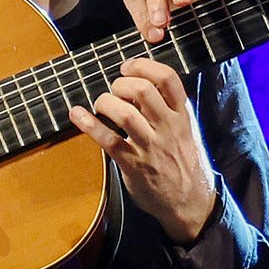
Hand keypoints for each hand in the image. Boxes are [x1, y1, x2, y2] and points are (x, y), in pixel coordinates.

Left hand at [67, 58, 217, 241]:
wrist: (191, 203)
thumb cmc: (183, 162)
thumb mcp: (186, 130)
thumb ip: (168, 108)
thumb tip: (138, 83)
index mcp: (182, 115)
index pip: (167, 78)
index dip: (143, 65)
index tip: (128, 67)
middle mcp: (167, 127)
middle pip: (142, 90)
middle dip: (120, 84)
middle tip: (114, 90)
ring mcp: (150, 146)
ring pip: (124, 113)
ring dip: (105, 102)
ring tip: (101, 105)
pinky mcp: (133, 164)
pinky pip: (108, 140)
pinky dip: (88, 124)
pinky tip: (77, 114)